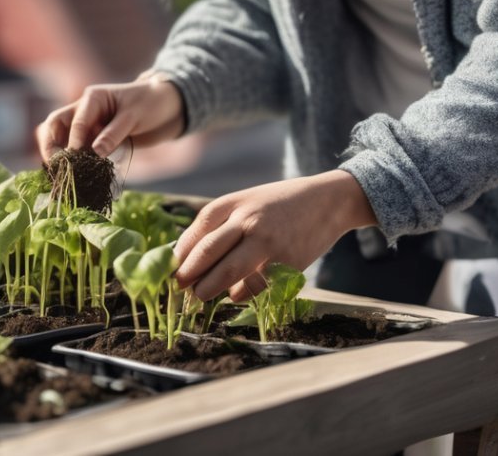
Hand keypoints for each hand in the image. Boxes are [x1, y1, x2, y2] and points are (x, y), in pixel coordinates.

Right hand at [35, 72, 185, 161]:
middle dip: (51, 145)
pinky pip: (78, 150)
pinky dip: (74, 162)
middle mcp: (85, 110)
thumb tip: (95, 152)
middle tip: (55, 166)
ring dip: (59, 155)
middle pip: (56, 125)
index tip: (72, 159)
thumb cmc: (151, 104)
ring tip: (60, 175)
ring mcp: (89, 126)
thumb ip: (114, 133)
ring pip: (62, 138)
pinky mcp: (95, 140)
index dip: (72, 141)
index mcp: (93, 98)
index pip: (75, 121)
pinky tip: (73, 176)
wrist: (168, 108)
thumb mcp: (134, 116)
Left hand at [172, 171, 379, 300]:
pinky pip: (256, 285)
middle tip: (179, 288)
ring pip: (230, 273)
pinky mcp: (288, 264)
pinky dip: (240, 293)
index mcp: (235, 203)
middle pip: (209, 253)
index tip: (170, 269)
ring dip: (210, 288)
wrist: (327, 201)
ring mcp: (270, 244)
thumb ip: (217, 224)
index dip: (180, 254)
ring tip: (200, 294)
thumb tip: (185, 256)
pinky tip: (234, 292)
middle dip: (189, 275)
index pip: (198, 231)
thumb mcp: (244, 202)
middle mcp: (250, 221)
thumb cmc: (276, 205)